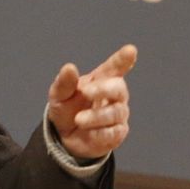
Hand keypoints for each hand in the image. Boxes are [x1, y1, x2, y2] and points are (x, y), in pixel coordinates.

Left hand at [48, 43, 135, 160]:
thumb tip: (69, 67)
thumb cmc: (66, 110)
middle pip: (119, 88)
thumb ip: (64, 83)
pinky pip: (113, 132)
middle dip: (103, 89)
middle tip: (85, 92)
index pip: (114, 68)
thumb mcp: (58, 96)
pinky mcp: (118, 133)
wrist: (65, 138)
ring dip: (95, 116)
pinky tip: (88, 132)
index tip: (130, 50)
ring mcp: (118, 114)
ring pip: (115, 112)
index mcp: (99, 80)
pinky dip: (97, 133)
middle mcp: (113, 95)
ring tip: (78, 119)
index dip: (122, 60)